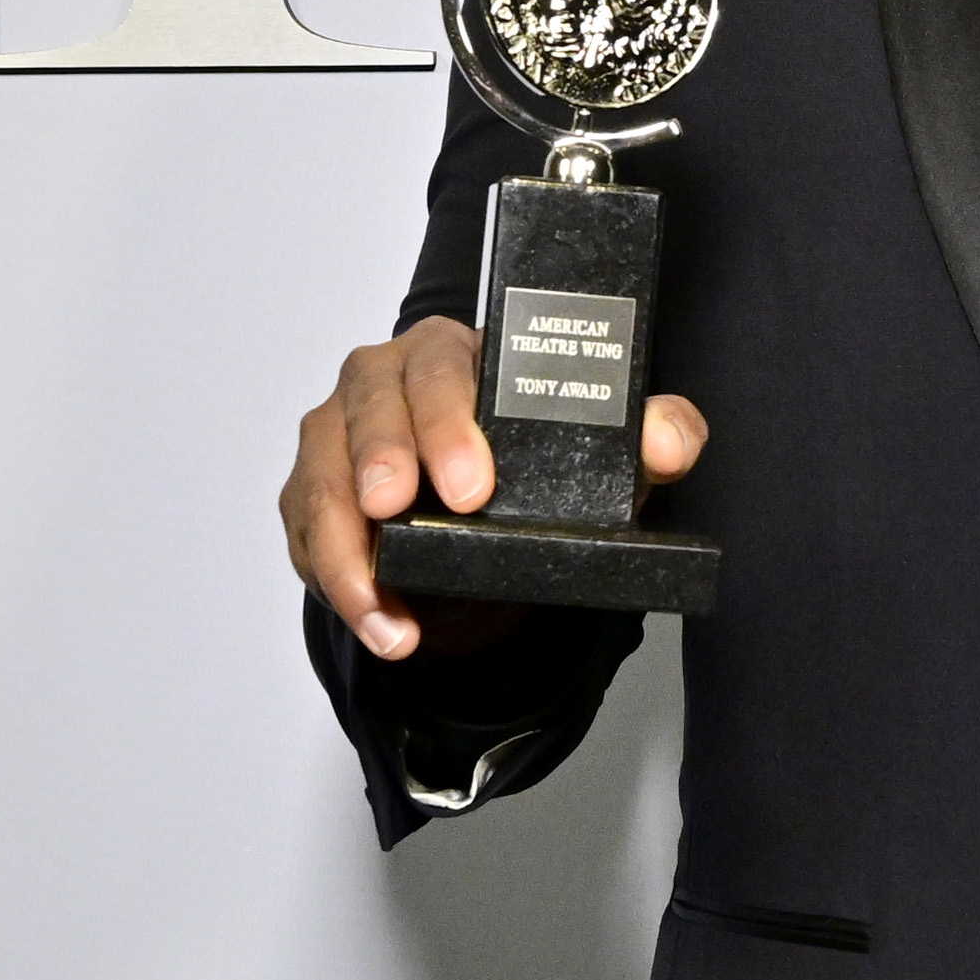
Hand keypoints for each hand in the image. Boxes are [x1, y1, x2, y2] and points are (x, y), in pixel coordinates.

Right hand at [283, 313, 708, 659]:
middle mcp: (380, 384)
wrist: (484, 518)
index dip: (447, 421)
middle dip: (378, 464)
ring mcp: (335, 441)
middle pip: (365, 412)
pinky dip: (339, 588)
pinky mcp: (309, 500)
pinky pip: (308, 540)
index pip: (442, 366)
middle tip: (395, 513)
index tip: (471, 487)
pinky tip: (379, 625)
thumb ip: (647, 440)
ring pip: (321, 483)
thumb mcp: (598, 455)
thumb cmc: (528, 463)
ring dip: (348, 553)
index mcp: (450, 353)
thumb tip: (672, 441)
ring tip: (387, 612)